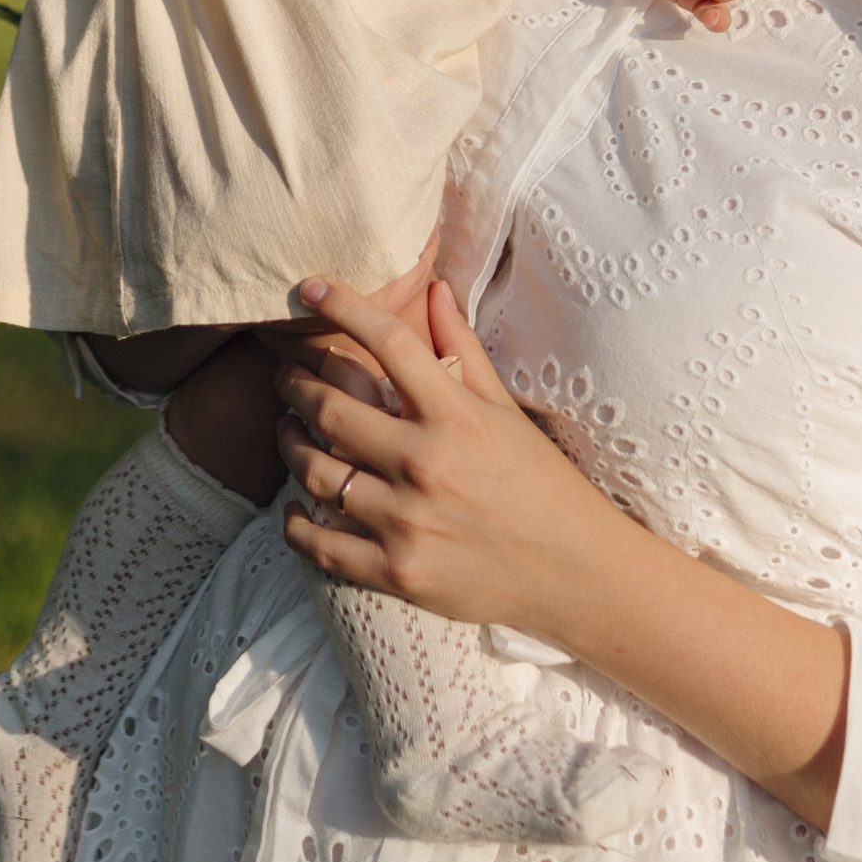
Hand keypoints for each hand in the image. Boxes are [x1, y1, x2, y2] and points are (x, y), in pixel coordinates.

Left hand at [276, 276, 639, 642]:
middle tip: (287, 376)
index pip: (388, 343)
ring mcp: (408, 522)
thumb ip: (462, 350)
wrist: (574, 571)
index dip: (341, 305)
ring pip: (315, 473)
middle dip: (295, 384)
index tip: (308, 289)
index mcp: (457, 417)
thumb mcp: (506, 410)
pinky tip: (296, 506)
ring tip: (288, 432)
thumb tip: (434, 289)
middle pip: (330, 409)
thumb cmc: (542, 484)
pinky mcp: (397, 572)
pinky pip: (320, 544)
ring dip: (290, 446)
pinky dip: (296, 523)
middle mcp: (427, 464)